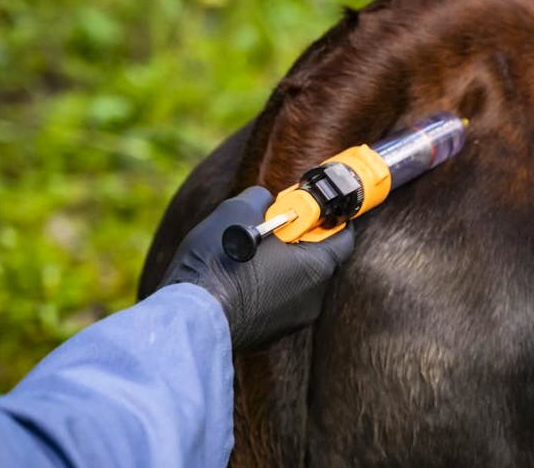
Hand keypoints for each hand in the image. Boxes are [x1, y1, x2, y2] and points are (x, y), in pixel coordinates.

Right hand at [157, 186, 353, 349]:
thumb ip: (262, 199)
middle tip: (272, 226)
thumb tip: (267, 203)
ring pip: (295, 281)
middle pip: (317, 259)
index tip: (313, 207)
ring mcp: (292, 319)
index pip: (343, 237)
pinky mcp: (270, 334)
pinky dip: (264, 287)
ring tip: (250, 252)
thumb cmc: (219, 263)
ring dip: (279, 264)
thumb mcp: (239, 210)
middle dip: (298, 239)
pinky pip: (275, 301)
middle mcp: (313, 297)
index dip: (329, 217)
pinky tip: (238, 277)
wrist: (190, 317)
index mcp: (317, 267)